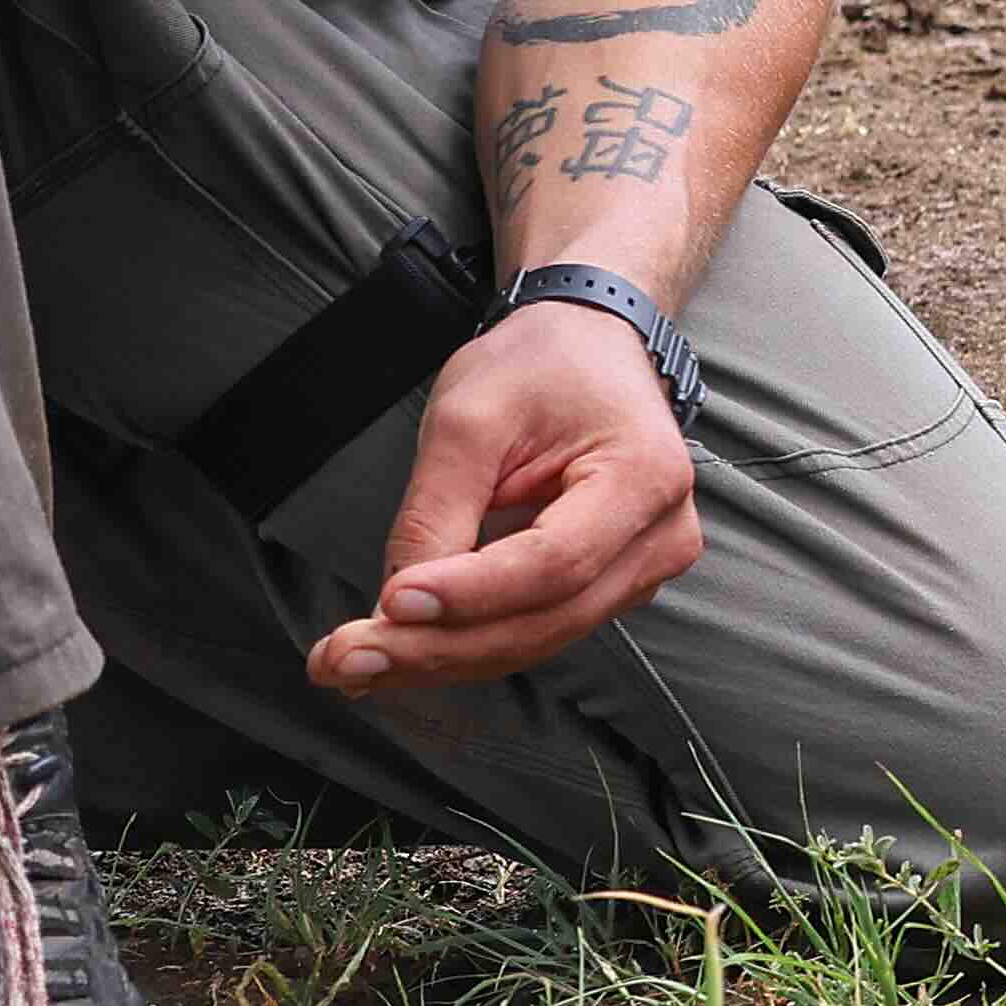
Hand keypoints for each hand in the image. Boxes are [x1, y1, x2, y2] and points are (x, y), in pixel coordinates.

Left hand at [313, 297, 707, 694]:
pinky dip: (463, 644)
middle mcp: (660, 536)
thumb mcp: (470, 418)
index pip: (554, 561)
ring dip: (441, 658)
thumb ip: (437, 511)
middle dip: (438, 646)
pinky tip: (398, 649)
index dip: (471, 593)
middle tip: (345, 657)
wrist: (588, 345)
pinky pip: (533, 630)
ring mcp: (640, 568)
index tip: (390, 602)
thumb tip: (398, 608)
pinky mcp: (608, 587)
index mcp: (645, 477)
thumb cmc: (540, 366)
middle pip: (545, 618)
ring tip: (354, 660)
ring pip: (535, 639)